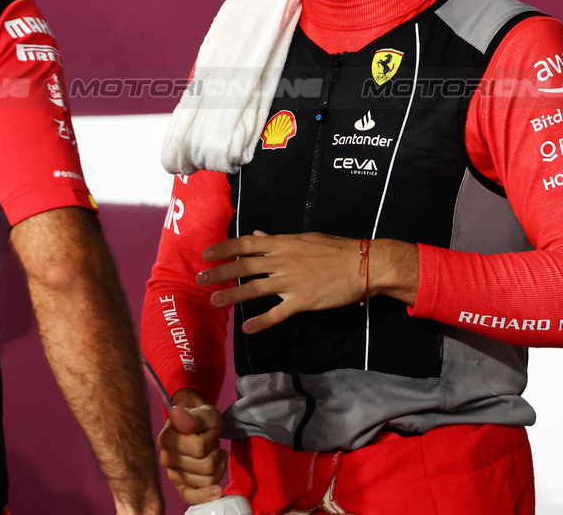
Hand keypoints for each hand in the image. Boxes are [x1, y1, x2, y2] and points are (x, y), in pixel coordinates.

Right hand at [156, 390, 226, 504]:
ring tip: (214, 454)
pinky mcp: (181, 487)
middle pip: (206, 466)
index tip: (209, 431)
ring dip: (218, 467)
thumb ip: (191, 418)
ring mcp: (173, 475)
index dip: (211, 439)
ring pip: (207, 480)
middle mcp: (166, 458)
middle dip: (215, 454)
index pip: (199, 447)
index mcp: (167, 438)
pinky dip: (206, 495)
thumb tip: (175, 412)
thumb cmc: (202, 421)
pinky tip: (217, 490)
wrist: (201, 430)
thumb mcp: (203, 414)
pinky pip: (193, 497)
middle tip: (212, 443)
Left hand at [196, 232, 418, 331]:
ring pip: (254, 289)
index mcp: (282, 243)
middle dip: (219, 273)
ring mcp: (291, 282)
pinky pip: (277, 313)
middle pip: (243, 266)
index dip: (224, 249)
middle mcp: (282, 261)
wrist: (362, 265)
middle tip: (199, 278)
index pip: (246, 244)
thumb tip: (258, 234)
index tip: (206, 254)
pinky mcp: (302, 301)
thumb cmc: (335, 249)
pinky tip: (247, 328)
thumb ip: (278, 239)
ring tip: (214, 301)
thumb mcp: (305, 238)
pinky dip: (261, 321)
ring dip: (232, 296)